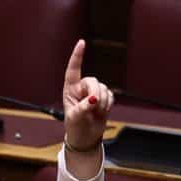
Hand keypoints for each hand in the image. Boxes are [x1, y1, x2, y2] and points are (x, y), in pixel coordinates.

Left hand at [62, 39, 112, 153]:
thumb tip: (93, 99)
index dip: (77, 56)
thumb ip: (83, 107)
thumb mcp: (75, 118)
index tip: (81, 43)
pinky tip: (101, 111)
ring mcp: (93, 92)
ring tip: (95, 113)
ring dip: (102, 102)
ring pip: (103, 88)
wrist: (86, 137)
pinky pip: (110, 95)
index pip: (73, 70)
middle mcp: (81, 88)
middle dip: (95, 93)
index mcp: (69, 90)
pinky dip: (108, 105)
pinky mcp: (103, 97)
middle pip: (93, 81)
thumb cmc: (75, 127)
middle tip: (94, 106)